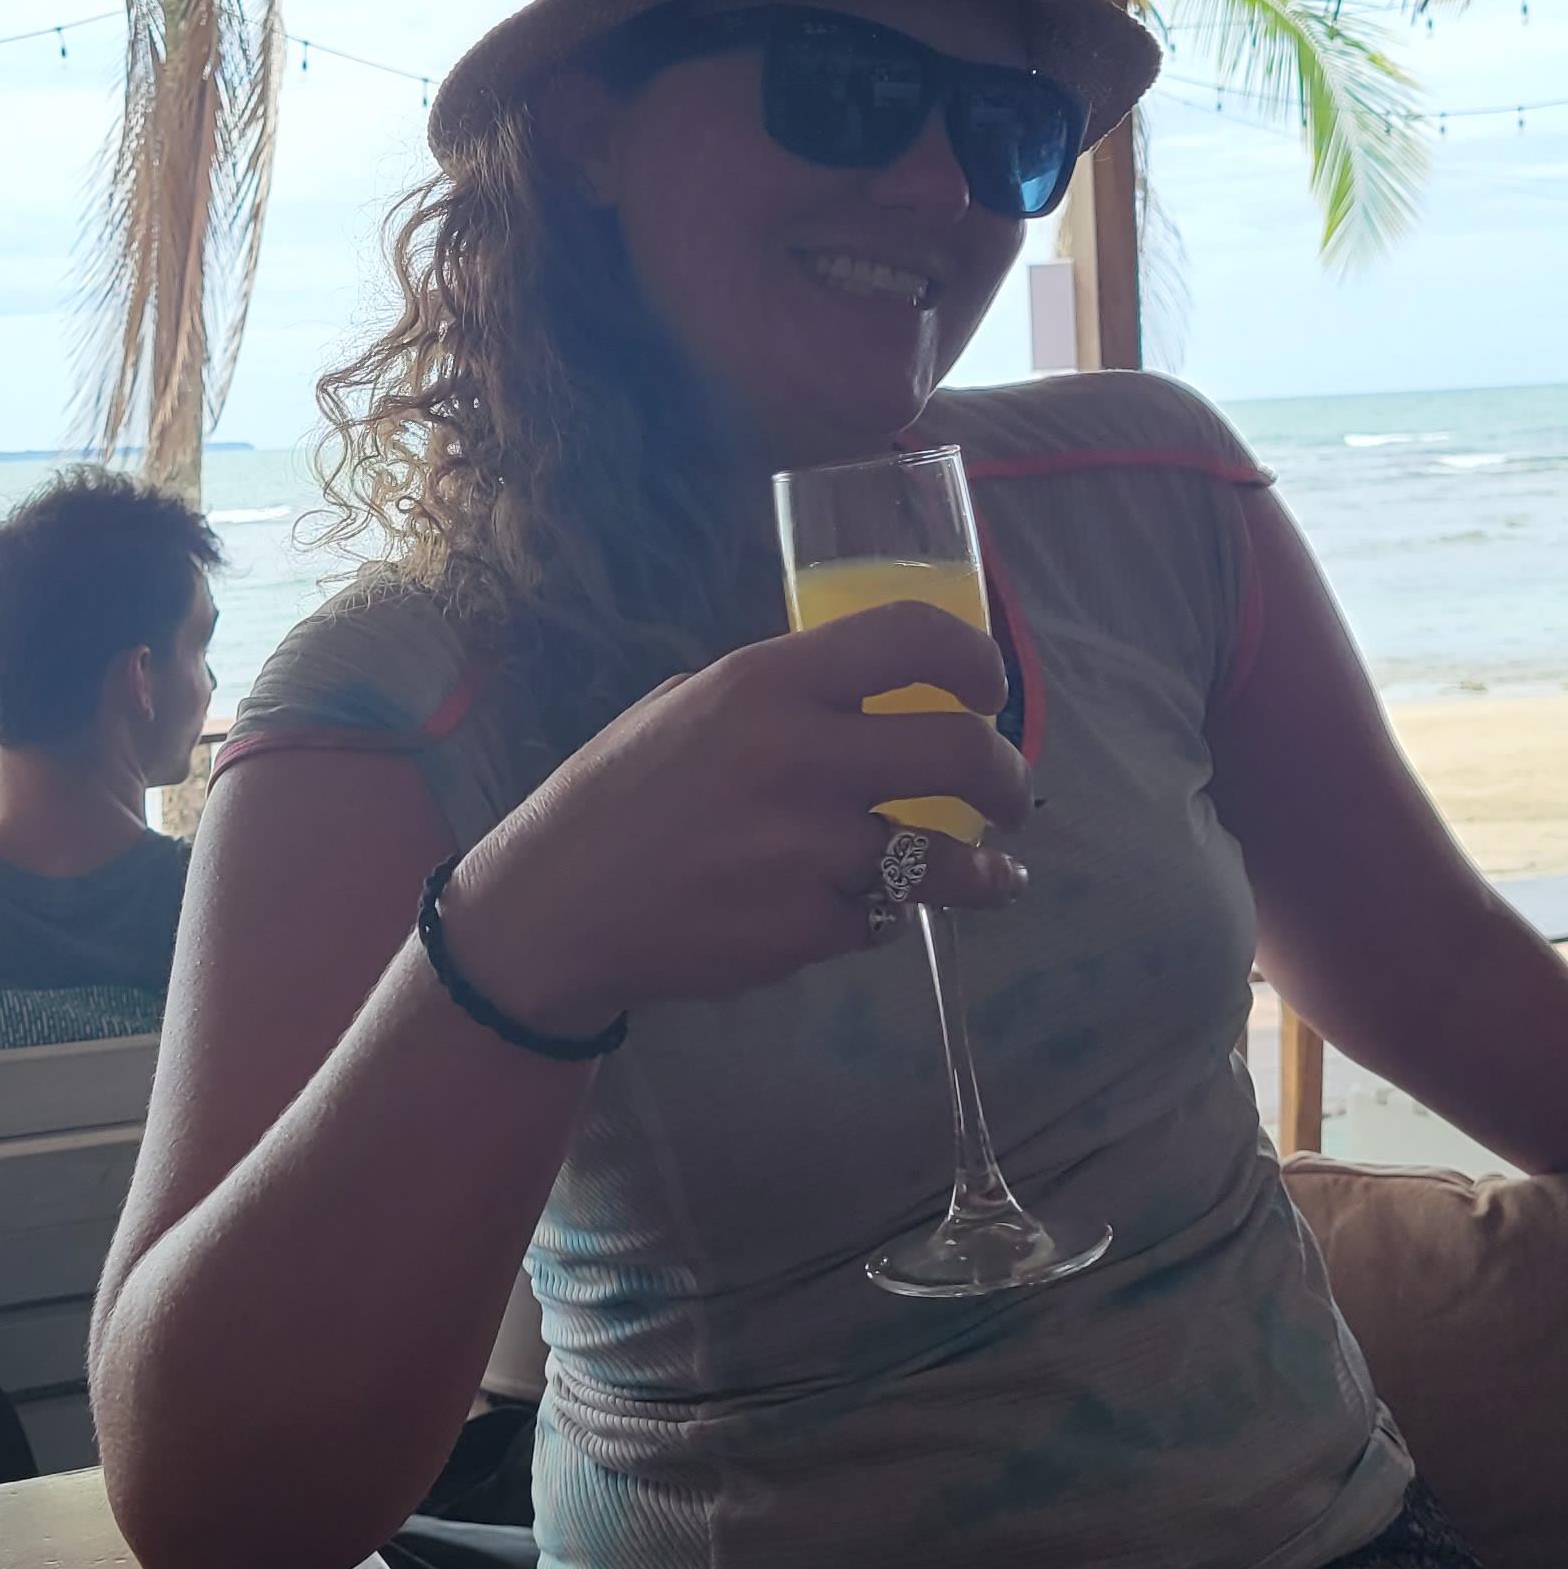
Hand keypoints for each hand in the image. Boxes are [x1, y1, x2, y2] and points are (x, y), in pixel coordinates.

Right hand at [442, 602, 1030, 1035]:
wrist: (557, 907)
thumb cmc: (622, 793)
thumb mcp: (691, 706)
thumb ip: (783, 698)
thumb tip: (875, 698)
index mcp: (769, 683)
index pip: (911, 638)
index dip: (975, 660)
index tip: (989, 690)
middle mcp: (801, 758)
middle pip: (959, 753)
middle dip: (1007, 780)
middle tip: (1010, 797)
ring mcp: (809, 853)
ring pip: (940, 860)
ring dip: (977, 872)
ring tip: (989, 877)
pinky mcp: (806, 930)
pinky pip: (879, 920)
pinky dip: (876, 917)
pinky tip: (850, 911)